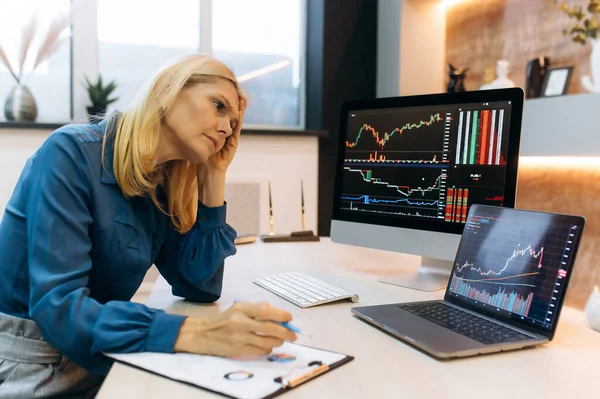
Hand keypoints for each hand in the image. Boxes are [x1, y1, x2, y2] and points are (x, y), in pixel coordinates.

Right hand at [174, 301, 297, 357]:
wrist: (203, 334)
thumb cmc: (224, 319)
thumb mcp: (238, 308)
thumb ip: (257, 308)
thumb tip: (277, 312)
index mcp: (242, 309)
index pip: (266, 311)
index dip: (281, 315)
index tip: (289, 318)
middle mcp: (241, 322)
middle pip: (269, 328)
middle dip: (285, 332)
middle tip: (293, 335)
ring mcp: (239, 338)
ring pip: (266, 342)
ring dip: (278, 342)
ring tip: (281, 340)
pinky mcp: (238, 350)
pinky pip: (259, 351)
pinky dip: (267, 349)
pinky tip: (268, 346)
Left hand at [203, 96, 246, 172]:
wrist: (209, 172)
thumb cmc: (203, 159)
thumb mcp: (199, 141)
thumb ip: (198, 132)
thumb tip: (186, 119)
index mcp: (219, 133)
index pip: (224, 116)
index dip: (226, 106)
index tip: (226, 94)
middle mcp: (227, 135)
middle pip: (232, 117)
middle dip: (235, 105)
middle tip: (238, 93)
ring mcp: (231, 140)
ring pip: (237, 122)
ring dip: (240, 111)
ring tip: (242, 100)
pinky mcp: (234, 145)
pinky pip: (236, 131)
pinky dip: (239, 121)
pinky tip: (239, 113)